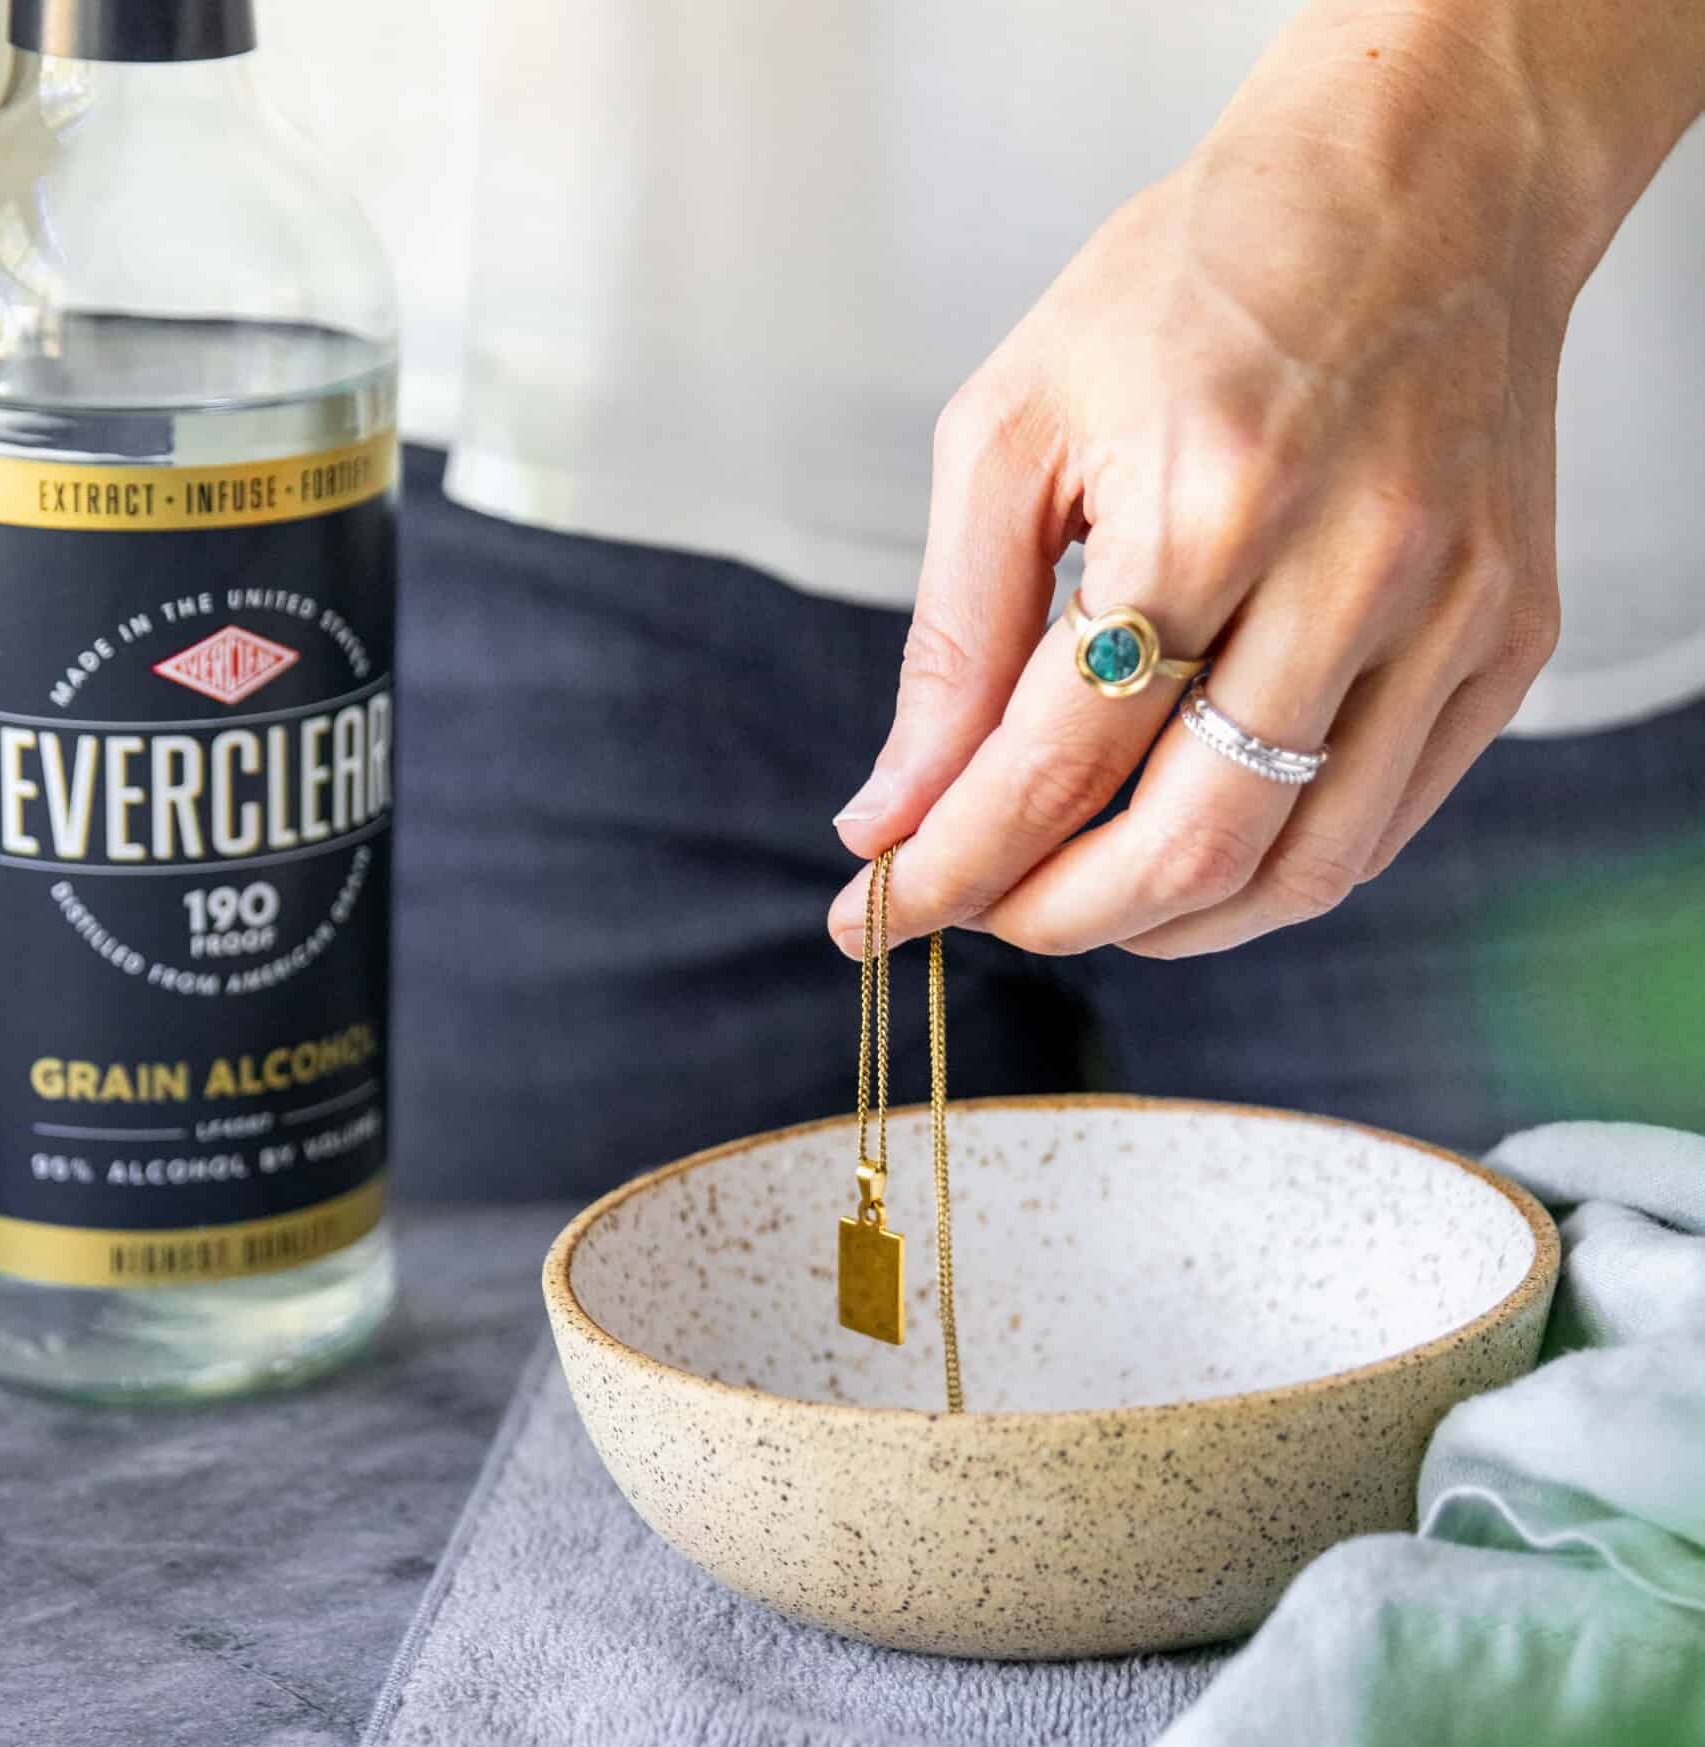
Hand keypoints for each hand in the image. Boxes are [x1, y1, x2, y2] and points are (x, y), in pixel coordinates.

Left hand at [828, 0, 1698, 963]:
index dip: (955, 866)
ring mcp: (1451, 612)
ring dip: (1167, 924)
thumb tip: (892, 816)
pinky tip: (1198, 848)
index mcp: (1207, 500)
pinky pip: (1383, 825)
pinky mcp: (1512, 637)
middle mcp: (1350, 567)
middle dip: (1056, 917)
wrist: (1423, 182)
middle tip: (984, 914)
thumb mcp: (1020, 419)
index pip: (1057, 762)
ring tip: (1085, 897)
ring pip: (1300, 870)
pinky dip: (1275, 873)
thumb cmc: (1198, 284)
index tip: (873, 917)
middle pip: (1188, 846)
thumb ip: (954, 635)